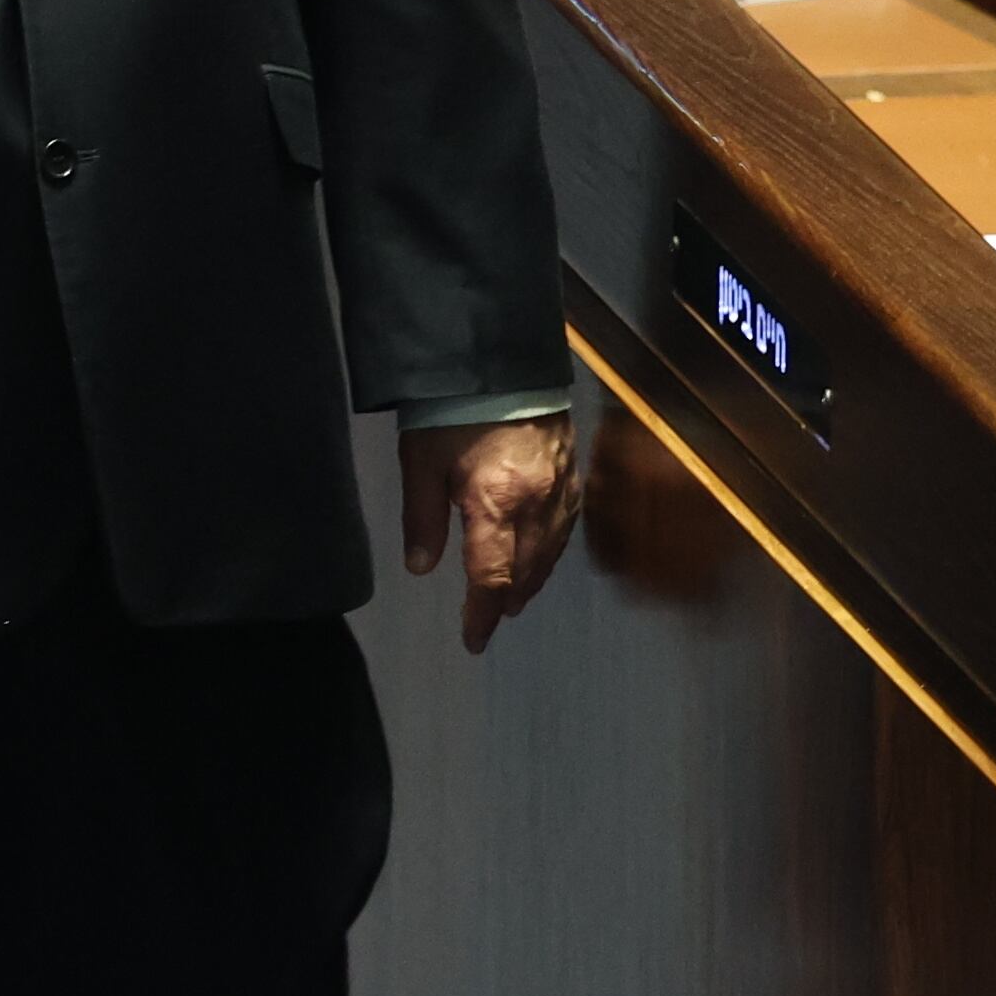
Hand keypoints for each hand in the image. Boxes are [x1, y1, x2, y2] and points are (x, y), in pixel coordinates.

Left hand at [400, 413, 579, 654]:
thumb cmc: (452, 407)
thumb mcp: (421, 459)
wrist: (501, 355)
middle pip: (527, 569)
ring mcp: (563, 487)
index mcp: (497, 503)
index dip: (482, 614)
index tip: (473, 640)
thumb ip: (423, 517)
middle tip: (492, 618)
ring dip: (533, 579)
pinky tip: (543, 552)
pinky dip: (552, 548)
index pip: (492, 576)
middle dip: (509, 599)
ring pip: (551, 551)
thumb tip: (421, 568)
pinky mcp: (574, 470)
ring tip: (516, 597)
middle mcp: (538, 503)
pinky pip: (567, 524)